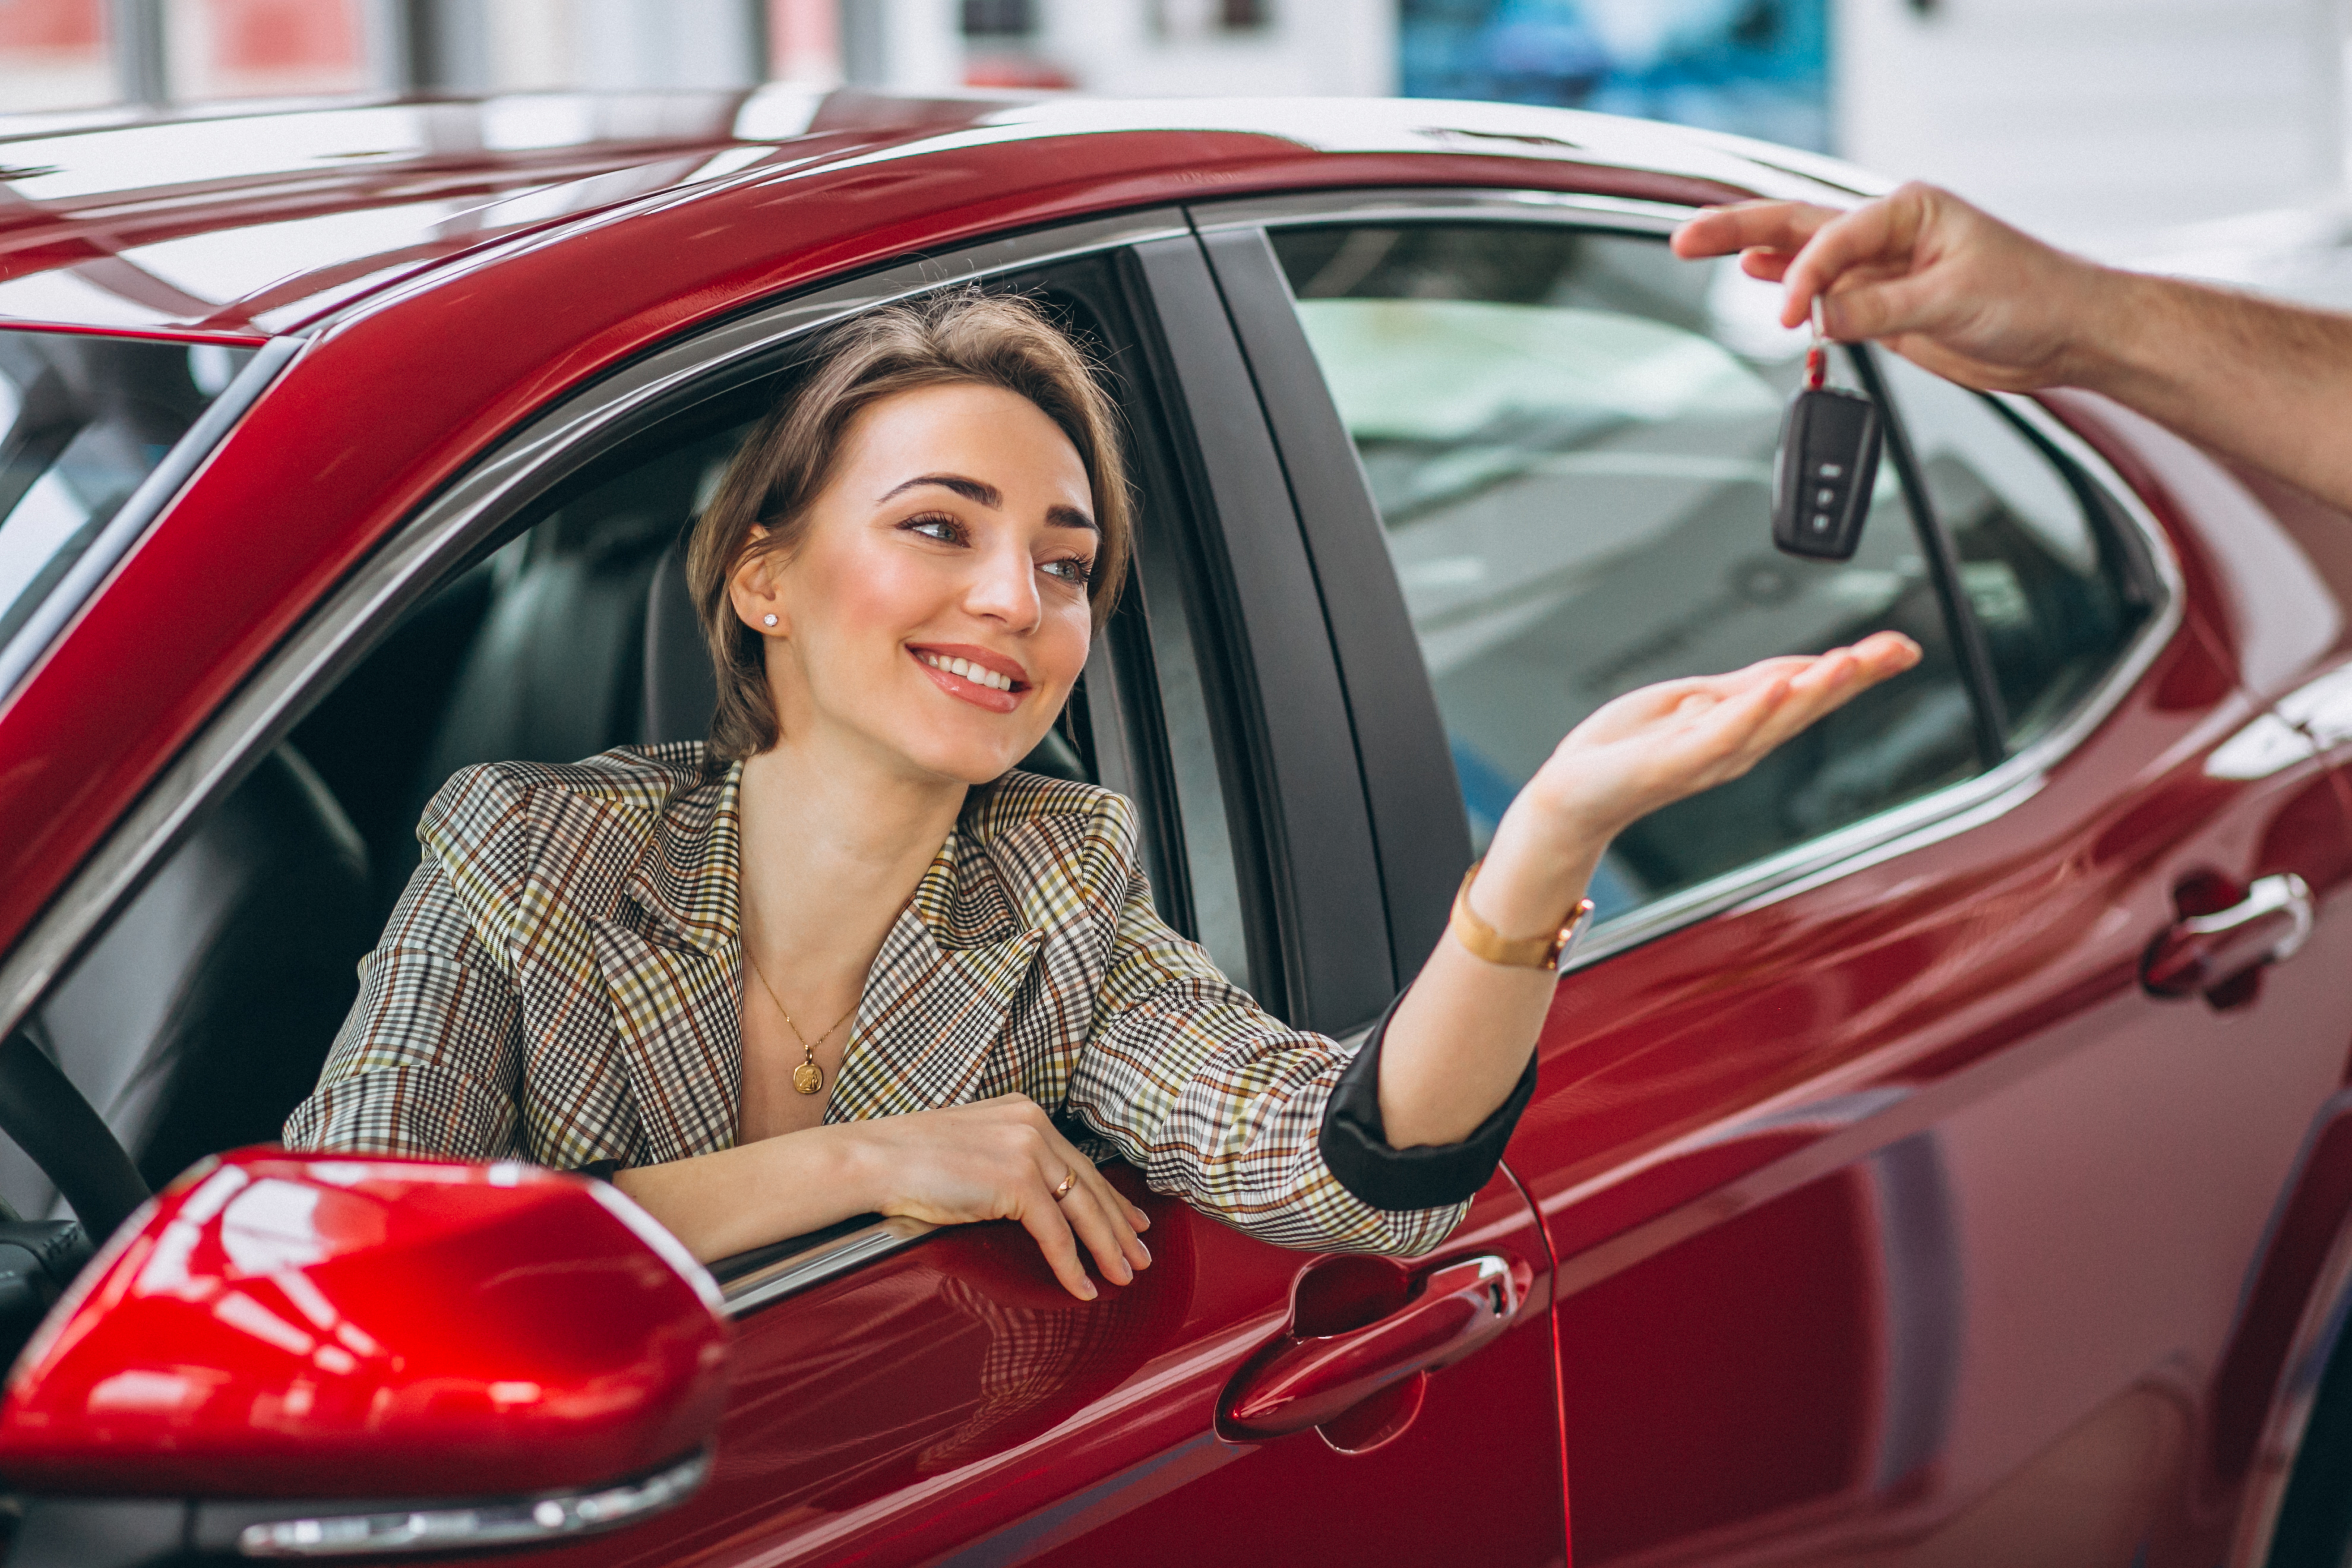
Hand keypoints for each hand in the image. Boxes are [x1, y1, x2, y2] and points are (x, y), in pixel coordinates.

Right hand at [841, 1094, 1151, 1300]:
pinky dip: (1072, 1264)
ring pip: (1082, 1210)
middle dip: (1119, 1225)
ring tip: (1124, 1276)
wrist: (872, 1160)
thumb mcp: (971, 1148)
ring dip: (1107, 1248)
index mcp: (1024, 1113)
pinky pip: (1055, 1233)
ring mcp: (1027, 1150)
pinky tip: (1083, 1286)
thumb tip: (1032, 1199)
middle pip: (1089, 1184)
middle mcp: (1033, 1124)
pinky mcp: (1017, 1181)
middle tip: (1140, 1254)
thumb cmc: (908, 1161)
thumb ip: (1005, 1162)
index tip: (1129, 1220)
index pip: (1078, 1161)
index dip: (1108, 1197)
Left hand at [1464, 633, 1919, 939]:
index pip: (1810, 690)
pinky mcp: (1675, 762)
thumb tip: (1803, 667)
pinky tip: (1777, 689)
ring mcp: (1710, 755)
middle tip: (1897, 650)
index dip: (1859, 669)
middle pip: (1807, 704)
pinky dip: (1752, 712)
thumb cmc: (1630, 749)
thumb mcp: (1700, 702)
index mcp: (1746, 726)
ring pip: (1774, 719)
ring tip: (1851, 663)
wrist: (1575, 794)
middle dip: (1855, 676)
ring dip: (1816, 690)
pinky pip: (1722, 735)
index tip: (1902, 648)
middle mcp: (1739, 745)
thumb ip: (1750, 687)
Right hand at [1670, 183, 2113, 393]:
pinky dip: (1787, 285)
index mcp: (1908, 212)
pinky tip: (1755, 277)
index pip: (1832, 239)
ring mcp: (1882, 270)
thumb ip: (1878, 308)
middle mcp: (1889, 234)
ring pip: (1803, 257)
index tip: (1794, 320)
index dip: (1803, 278)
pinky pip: (1823, 293)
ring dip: (1753, 254)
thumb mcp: (1950, 302)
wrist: (2067, 334)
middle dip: (1739, 231)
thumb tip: (1821, 319)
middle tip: (1686, 238)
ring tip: (1698, 246)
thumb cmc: (2032, 298)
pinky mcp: (1884, 306)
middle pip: (1798, 227)